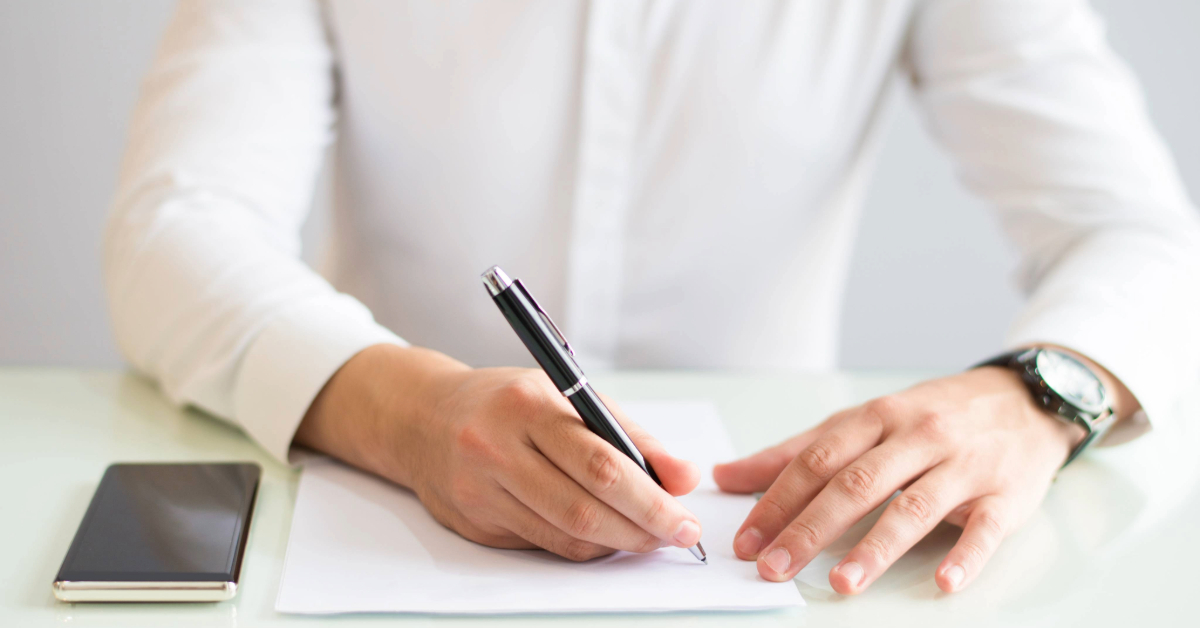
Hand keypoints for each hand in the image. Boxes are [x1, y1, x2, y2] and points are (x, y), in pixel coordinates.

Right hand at [295, 344, 702, 560]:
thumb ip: (628, 434)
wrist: (421, 417)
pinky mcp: (475, 522)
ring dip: (618, 543)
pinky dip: (584, 546)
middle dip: (643, 528)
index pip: (600, 463)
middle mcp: (498, 448)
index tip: (684, 513)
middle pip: (585, 506)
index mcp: (527, 405)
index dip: (651, 497)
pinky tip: (606, 538)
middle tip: (678, 535)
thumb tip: (683, 476)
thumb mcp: (566, 394)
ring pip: (565, 534)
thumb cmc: (505, 402)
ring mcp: (482, 490)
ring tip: (650, 538)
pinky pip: (544, 544)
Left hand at [714, 367, 1090, 593]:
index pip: (818, 460)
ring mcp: (964, 465)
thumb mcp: (864, 421)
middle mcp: (918, 436)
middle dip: (810, 528)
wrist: (1024, 400)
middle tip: (774, 567)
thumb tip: (726, 476)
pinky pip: (985, 528)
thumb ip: (797, 451)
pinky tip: (943, 582)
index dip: (778, 500)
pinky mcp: (1006, 494)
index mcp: (878, 417)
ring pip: (914, 507)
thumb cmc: (931, 415)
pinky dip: (966, 556)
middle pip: (856, 484)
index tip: (747, 539)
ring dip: (875, 547)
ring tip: (841, 583)